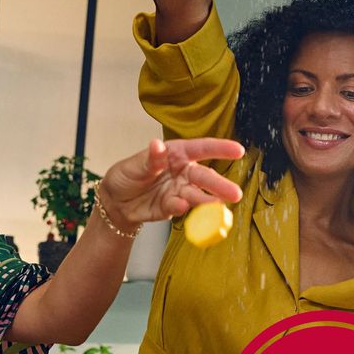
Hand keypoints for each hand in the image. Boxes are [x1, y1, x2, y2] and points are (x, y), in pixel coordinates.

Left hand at [99, 137, 243, 229]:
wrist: (115, 201)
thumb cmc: (126, 175)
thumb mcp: (134, 165)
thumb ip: (150, 159)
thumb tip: (158, 146)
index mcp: (176, 153)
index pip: (202, 148)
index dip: (220, 148)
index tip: (238, 150)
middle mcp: (182, 172)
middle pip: (204, 177)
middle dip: (220, 185)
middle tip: (235, 194)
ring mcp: (179, 191)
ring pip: (197, 195)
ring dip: (207, 201)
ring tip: (217, 206)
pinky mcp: (172, 208)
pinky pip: (180, 208)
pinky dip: (181, 208)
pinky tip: (182, 206)